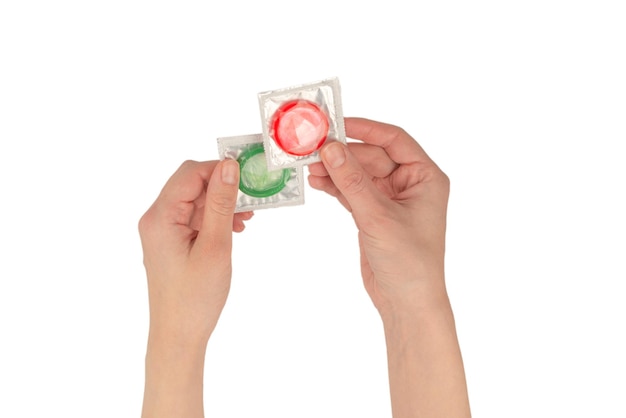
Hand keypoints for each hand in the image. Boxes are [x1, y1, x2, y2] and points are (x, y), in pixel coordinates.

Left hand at [138, 159, 251, 416]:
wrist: (179, 335)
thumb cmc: (195, 297)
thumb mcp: (215, 246)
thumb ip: (220, 203)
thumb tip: (228, 166)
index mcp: (160, 217)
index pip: (190, 174)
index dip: (219, 168)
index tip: (248, 174)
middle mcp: (156, 219)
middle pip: (191, 184)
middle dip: (222, 186)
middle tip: (252, 195)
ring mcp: (162, 231)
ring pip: (195, 201)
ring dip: (221, 203)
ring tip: (247, 216)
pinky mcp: (171, 242)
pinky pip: (194, 218)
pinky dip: (214, 218)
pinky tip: (234, 227)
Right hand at [309, 119, 469, 417]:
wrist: (407, 302)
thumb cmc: (410, 263)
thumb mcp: (379, 217)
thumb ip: (353, 182)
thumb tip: (331, 148)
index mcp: (425, 177)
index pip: (394, 140)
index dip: (365, 129)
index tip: (336, 124)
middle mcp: (410, 184)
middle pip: (371, 156)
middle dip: (343, 153)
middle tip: (313, 149)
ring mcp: (390, 199)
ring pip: (358, 174)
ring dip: (336, 169)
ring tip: (309, 166)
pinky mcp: (373, 214)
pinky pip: (352, 191)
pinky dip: (335, 186)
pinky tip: (317, 181)